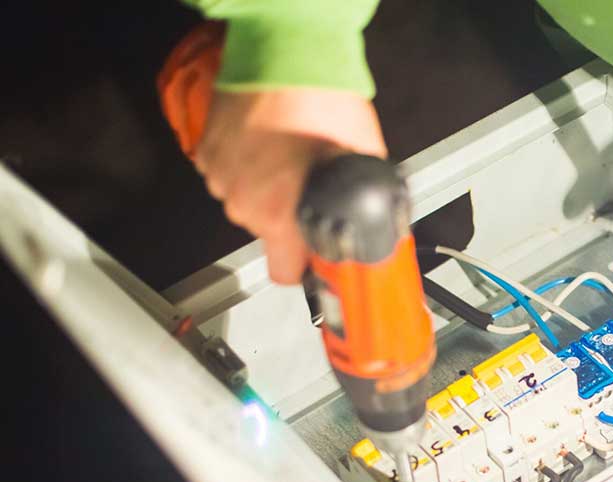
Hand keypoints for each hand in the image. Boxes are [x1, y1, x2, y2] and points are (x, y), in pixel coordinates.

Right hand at [195, 89, 386, 283]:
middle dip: (292, 216)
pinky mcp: (207, 151)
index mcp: (279, 216)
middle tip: (314, 186)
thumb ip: (365, 206)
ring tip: (292, 156)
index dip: (306, 266)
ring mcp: (220, 176)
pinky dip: (248, 165)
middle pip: (270, 233)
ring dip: (269, 188)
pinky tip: (270, 142)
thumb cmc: (322, 101)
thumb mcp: (363, 162)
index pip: (285, 274)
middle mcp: (243, 203)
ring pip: (249, 201)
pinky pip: (231, 173)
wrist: (284, 52)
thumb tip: (380, 227)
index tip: (319, 255)